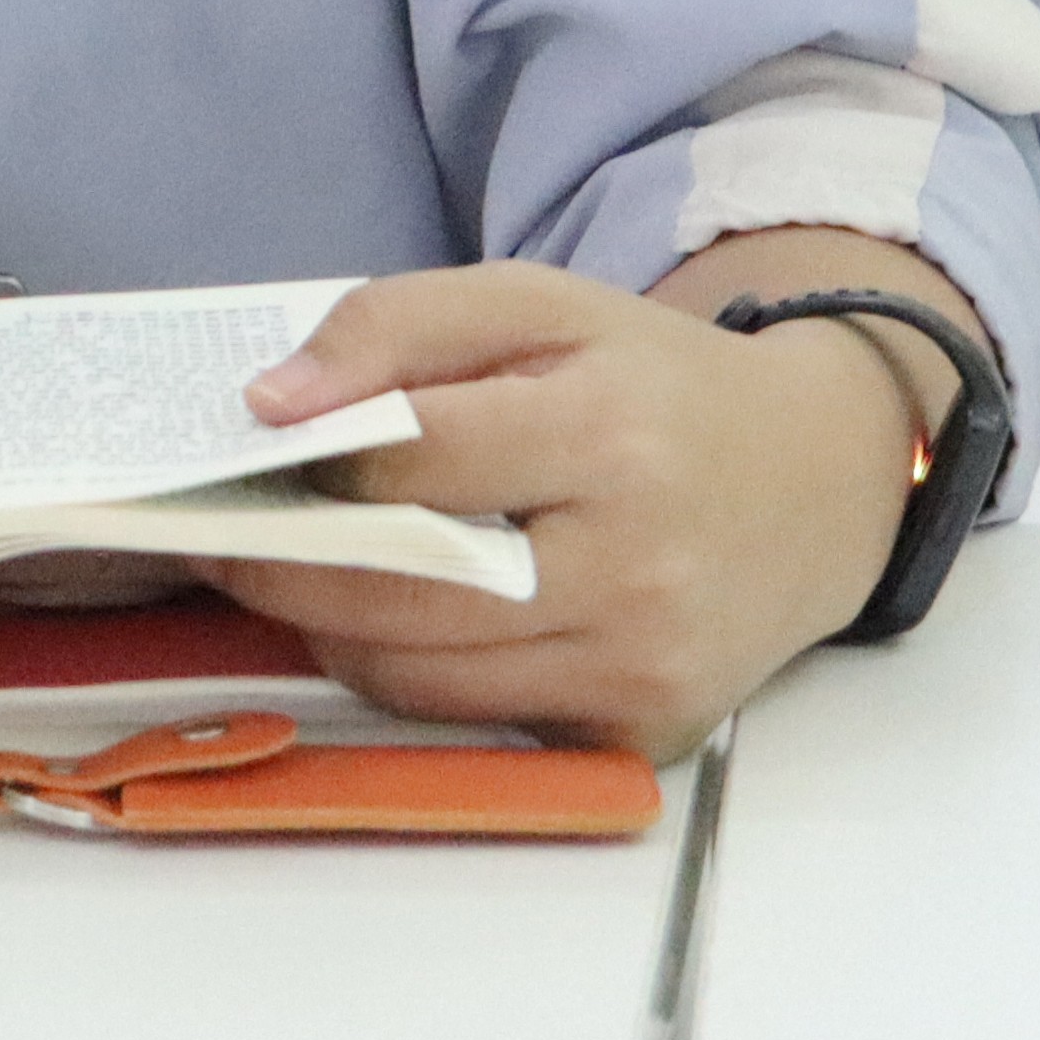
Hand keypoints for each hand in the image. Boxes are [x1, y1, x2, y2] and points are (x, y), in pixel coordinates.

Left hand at [204, 238, 968, 761]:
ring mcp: (640, 664)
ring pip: (421, 677)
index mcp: (611, 433)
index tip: (246, 451)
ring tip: (295, 579)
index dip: (314, 459)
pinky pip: (476, 722)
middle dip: (288, 569)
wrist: (813, 488)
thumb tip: (270, 402)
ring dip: (332, 632)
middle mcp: (636, 564)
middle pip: (402, 592)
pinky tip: (395, 624)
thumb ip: (397, 325)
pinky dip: (414, 678)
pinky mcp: (639, 734)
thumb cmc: (654, 388)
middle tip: (226, 542)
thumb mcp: (540, 306)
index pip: (416, 460)